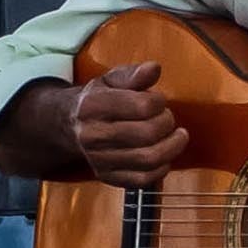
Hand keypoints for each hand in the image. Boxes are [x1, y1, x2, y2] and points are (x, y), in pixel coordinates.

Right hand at [71, 62, 188, 187]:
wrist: (70, 126)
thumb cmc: (98, 99)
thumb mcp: (111, 80)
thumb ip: (134, 74)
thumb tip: (154, 69)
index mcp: (93, 106)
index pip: (142, 106)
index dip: (159, 102)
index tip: (158, 101)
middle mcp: (93, 135)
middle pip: (147, 134)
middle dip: (167, 124)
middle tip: (167, 118)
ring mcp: (99, 159)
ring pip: (148, 159)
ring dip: (172, 147)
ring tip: (176, 136)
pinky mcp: (107, 176)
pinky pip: (143, 179)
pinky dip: (161, 168)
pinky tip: (164, 156)